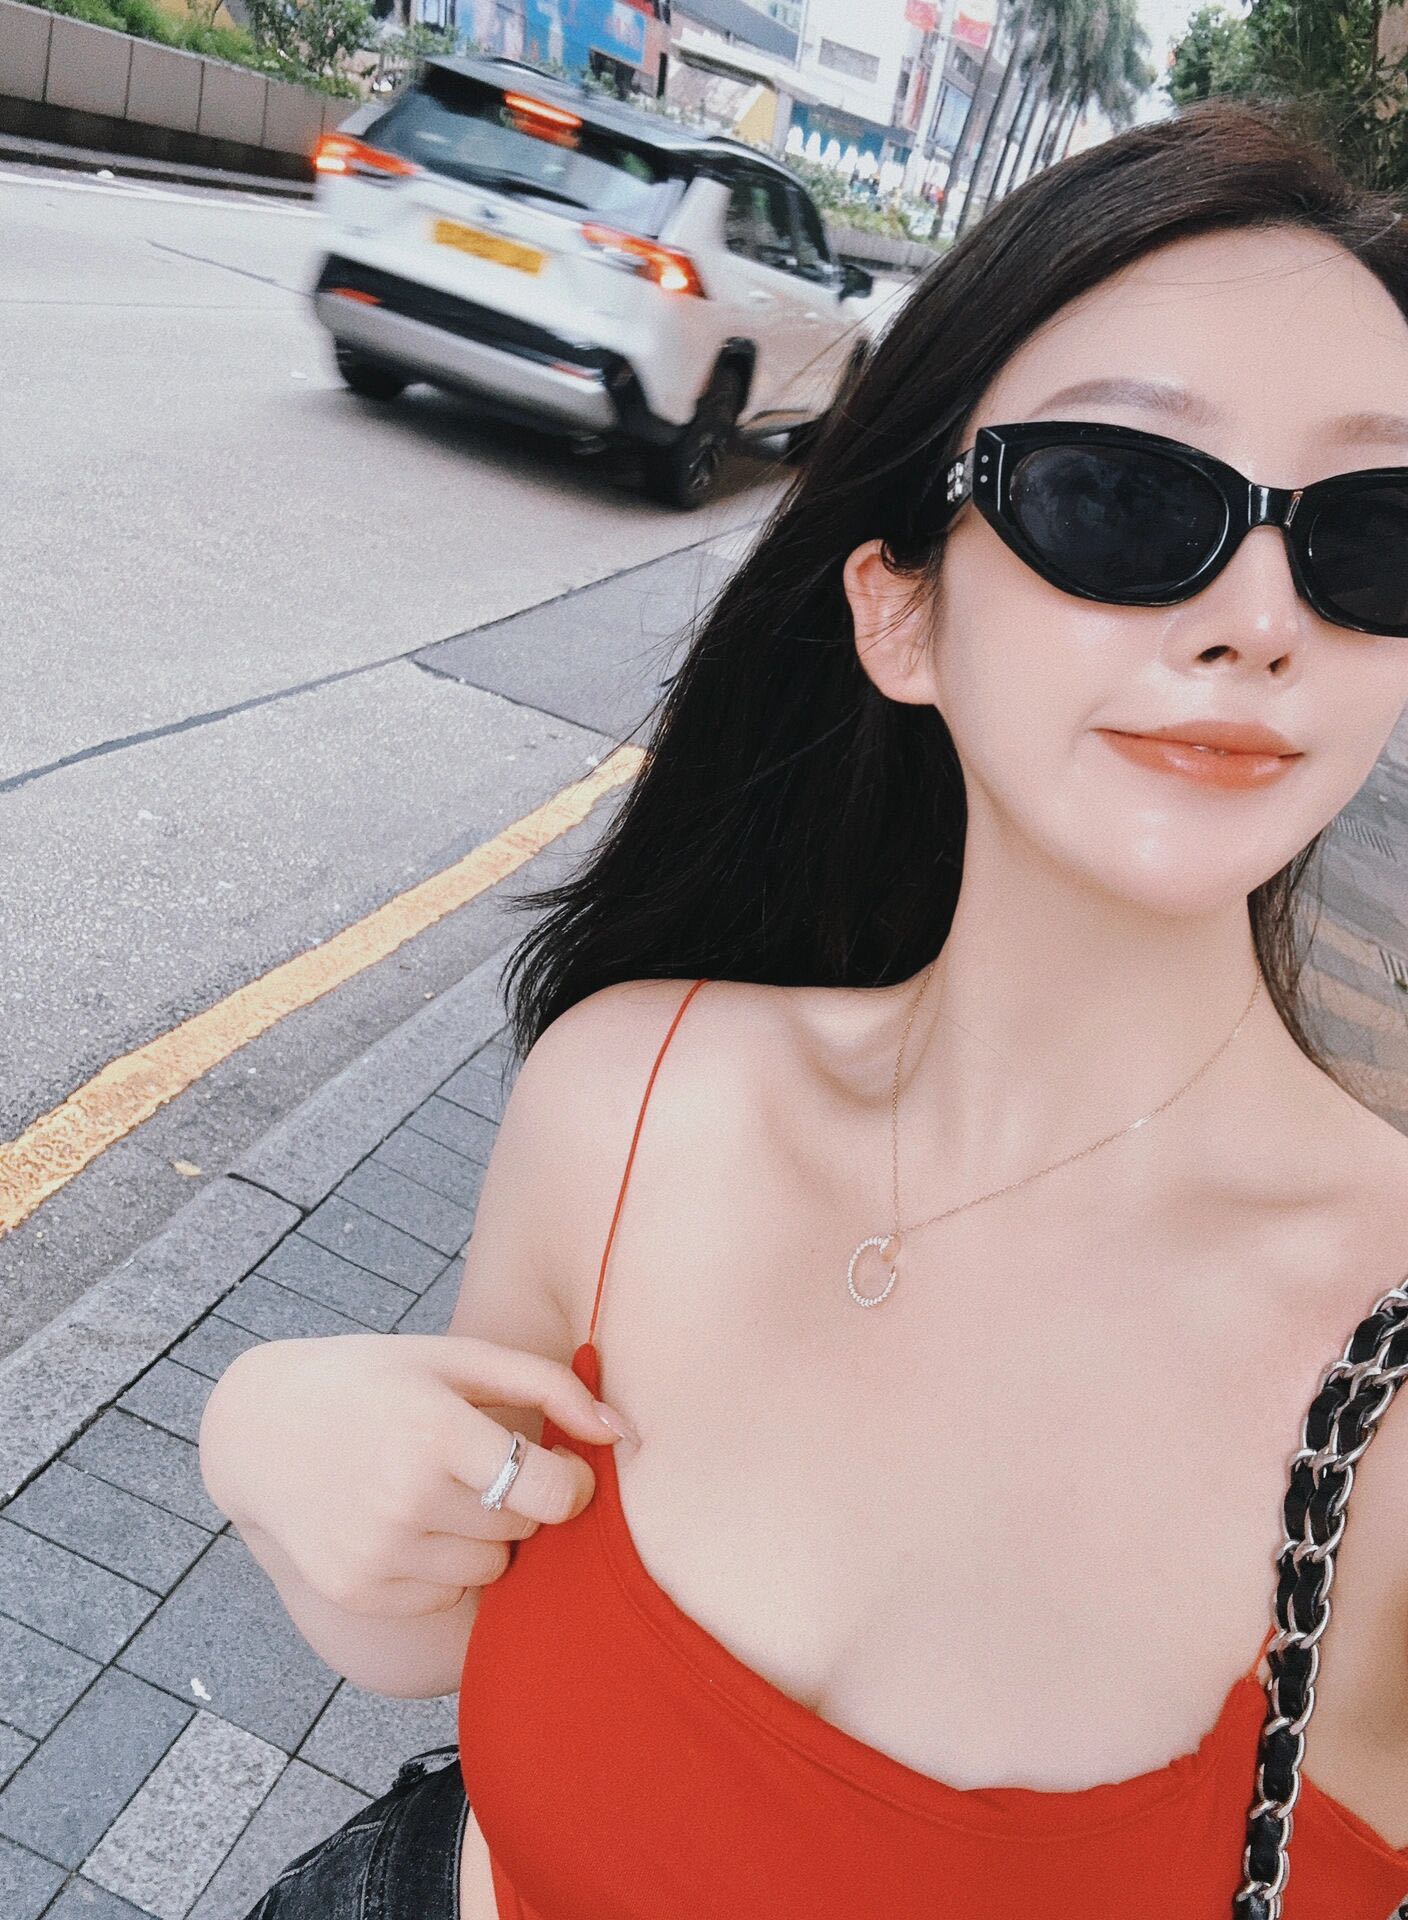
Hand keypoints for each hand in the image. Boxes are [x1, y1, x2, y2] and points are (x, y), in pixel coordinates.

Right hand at [200, 1332, 637, 1618]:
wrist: (259, 1427)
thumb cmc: (376, 1381)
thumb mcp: (457, 1359)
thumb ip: (550, 1386)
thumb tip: (626, 1433)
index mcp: (434, 1431)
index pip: (553, 1494)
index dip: (571, 1481)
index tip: (557, 1463)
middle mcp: (404, 1500)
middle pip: (523, 1531)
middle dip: (518, 1501)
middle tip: (476, 1464)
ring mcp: (377, 1554)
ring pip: (490, 1572)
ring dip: (484, 1538)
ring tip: (437, 1490)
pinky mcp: (358, 1592)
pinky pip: (445, 1598)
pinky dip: (441, 1567)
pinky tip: (404, 1521)